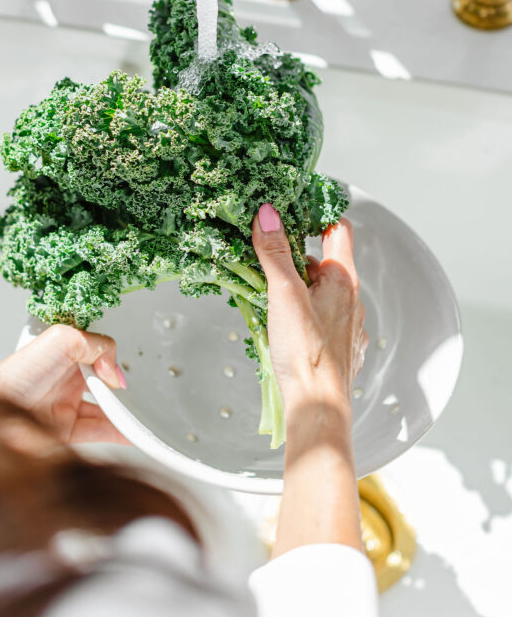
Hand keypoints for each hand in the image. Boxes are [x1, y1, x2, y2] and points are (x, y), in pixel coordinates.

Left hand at [0, 325, 128, 445]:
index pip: (100, 353)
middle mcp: (67, 377)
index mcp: (65, 352)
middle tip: (139, 395)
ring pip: (106, 408)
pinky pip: (100, 431)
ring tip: (144, 417)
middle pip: (105, 382)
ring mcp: (67, 404)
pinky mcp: (66, 430)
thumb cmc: (14, 375)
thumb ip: (95, 344)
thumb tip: (113, 370)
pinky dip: (120, 433)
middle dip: (123, 389)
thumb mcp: (60, 340)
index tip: (122, 371)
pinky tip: (133, 433)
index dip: (114, 361)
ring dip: (125, 413)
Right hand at [252, 206, 367, 411]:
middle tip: (264, 257)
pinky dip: (304, 314)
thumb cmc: (305, 353)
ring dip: (298, 288)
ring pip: (322, 293)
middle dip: (295, 258)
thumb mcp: (283, 294)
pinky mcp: (341, 349)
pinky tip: (284, 326)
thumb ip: (275, 252)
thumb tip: (268, 213)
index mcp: (343, 279)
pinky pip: (322, 319)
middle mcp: (352, 299)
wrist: (318, 408)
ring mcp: (349, 326)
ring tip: (268, 295)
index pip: (338, 228)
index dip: (318, 213)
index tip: (294, 208)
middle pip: (325, 262)